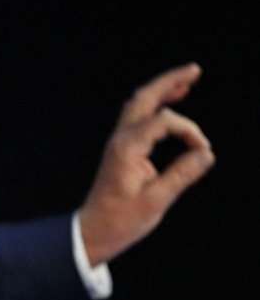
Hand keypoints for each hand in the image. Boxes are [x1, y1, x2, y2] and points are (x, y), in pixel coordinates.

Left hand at [78, 62, 214, 265]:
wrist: (93, 230)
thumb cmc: (121, 219)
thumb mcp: (156, 201)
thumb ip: (181, 175)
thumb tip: (206, 153)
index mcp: (126, 148)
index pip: (163, 121)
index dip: (188, 130)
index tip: (202, 150)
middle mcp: (120, 139)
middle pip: (143, 98)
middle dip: (168, 82)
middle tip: (194, 69)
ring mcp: (118, 142)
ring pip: (138, 104)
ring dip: (161, 90)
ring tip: (186, 81)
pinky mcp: (121, 149)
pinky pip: (138, 118)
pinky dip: (155, 106)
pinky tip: (170, 105)